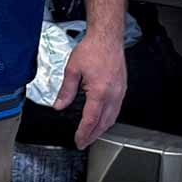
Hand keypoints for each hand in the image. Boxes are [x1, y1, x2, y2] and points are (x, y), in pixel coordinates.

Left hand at [54, 32, 126, 148]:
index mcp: (100, 92)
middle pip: (103, 123)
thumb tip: (59, 105)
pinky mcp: (122, 89)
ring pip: (112, 118)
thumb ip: (66, 90)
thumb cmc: (92, 50)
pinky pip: (116, 110)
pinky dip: (108, 119)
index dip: (84, 132)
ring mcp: (119, 93)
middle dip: (93, 135)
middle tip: (83, 142)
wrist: (107, 38)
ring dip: (101, 129)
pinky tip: (102, 120)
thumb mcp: (72, 69)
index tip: (78, 140)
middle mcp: (113, 95)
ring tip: (91, 135)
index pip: (91, 119)